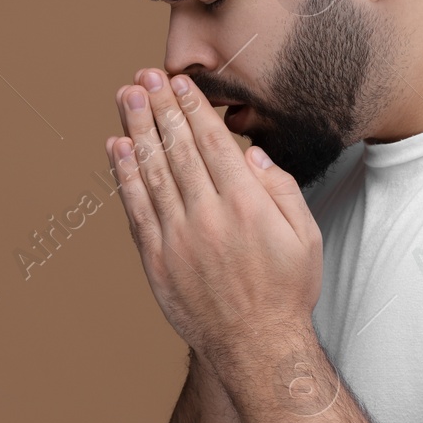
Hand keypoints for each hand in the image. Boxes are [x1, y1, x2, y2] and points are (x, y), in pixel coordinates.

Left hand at [107, 68, 322, 364]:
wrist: (255, 346)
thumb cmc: (285, 291)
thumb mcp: (306, 236)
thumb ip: (281, 189)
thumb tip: (249, 154)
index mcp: (247, 205)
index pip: (213, 144)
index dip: (193, 109)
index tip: (181, 83)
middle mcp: (209, 215)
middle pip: (178, 149)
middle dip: (161, 107)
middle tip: (145, 76)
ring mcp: (178, 237)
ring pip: (152, 171)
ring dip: (137, 129)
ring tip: (127, 96)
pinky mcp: (157, 258)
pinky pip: (136, 208)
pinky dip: (124, 175)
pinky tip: (117, 147)